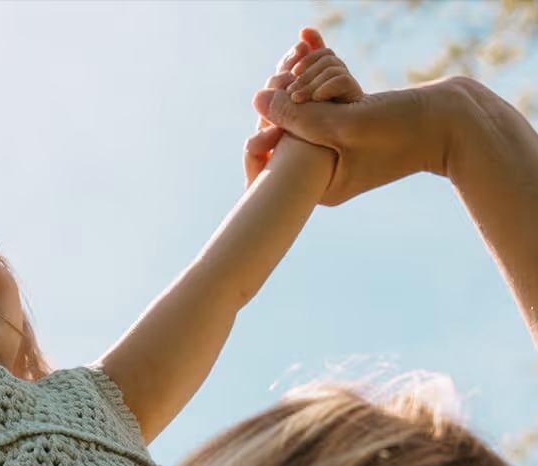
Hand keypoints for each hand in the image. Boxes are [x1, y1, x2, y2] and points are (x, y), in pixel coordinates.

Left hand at [251, 75, 457, 205]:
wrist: (454, 122)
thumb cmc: (403, 131)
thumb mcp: (346, 124)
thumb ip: (299, 116)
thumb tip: (256, 99)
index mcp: (316, 187)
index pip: (268, 164)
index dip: (264, 127)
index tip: (278, 96)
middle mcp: (321, 169)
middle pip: (283, 129)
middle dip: (289, 91)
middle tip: (293, 67)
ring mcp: (335, 145)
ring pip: (302, 104)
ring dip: (311, 72)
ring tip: (320, 58)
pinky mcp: (349, 122)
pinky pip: (323, 94)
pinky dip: (321, 67)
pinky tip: (308, 34)